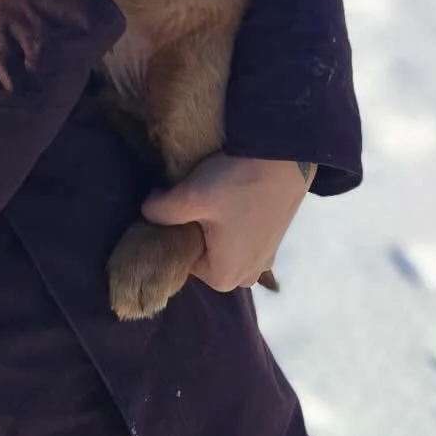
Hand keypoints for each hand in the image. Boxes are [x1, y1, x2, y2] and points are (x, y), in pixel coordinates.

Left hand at [140, 154, 310, 290]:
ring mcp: (263, 260)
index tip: (179, 202)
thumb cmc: (238, 182)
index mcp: (223, 278)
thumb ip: (158, 212)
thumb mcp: (189, 197)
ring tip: (216, 193)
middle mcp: (246, 278)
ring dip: (212, 220)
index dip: (174, 227)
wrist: (287, 157)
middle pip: (201, 251)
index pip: (181, 256)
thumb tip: (148, 212)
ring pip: (219, 242)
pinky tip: (232, 193)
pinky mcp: (272, 241)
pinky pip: (239, 235)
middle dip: (194, 226)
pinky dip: (231, 217)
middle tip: (197, 197)